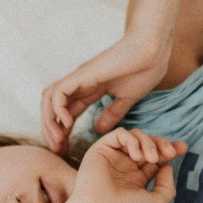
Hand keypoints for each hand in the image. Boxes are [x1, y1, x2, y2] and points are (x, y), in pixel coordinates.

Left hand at [41, 33, 170, 153]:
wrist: (153, 52)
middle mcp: (80, 84)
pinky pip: (58, 93)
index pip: (68, 113)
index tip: (65, 151)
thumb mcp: (126, 99)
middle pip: (53, 108)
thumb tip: (98, 129)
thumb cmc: (144, 70)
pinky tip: (67, 123)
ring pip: (50, 99)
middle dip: (51, 130)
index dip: (63, 133)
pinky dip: (57, 108)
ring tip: (58, 140)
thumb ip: (112, 113)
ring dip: (49, 121)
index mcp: (90, 89)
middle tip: (57, 151)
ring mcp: (79, 79)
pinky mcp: (82, 75)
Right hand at [70, 128, 186, 202]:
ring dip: (148, 143)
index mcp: (136, 179)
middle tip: (170, 152)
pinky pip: (119, 134)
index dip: (169, 149)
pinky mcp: (101, 150)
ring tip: (151, 158)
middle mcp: (124, 166)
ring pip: (135, 136)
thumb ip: (166, 186)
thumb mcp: (154, 202)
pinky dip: (132, 140)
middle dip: (162, 144)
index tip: (183, 148)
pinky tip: (136, 156)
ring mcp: (113, 157)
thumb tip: (168, 166)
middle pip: (148, 143)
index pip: (155, 158)